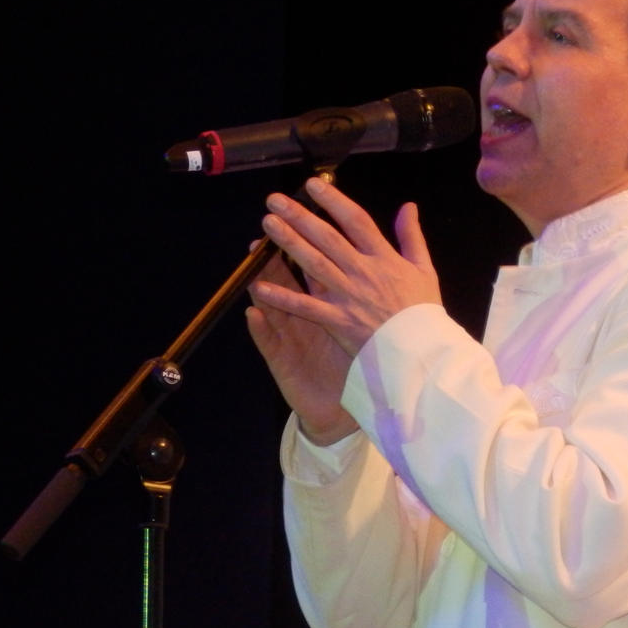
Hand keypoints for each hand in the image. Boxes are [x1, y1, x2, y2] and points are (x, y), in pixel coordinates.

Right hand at [245, 242, 359, 445]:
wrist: (341, 409)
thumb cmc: (350, 364)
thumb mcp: (359, 327)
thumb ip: (363, 292)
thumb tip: (375, 263)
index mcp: (324, 304)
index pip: (313, 268)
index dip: (309, 243)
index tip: (306, 219)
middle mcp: (303, 317)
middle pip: (288, 280)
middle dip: (279, 256)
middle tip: (268, 229)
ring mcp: (291, 338)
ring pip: (273, 306)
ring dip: (262, 286)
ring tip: (252, 264)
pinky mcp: (284, 362)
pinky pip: (270, 343)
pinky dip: (261, 329)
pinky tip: (254, 313)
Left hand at [251, 178, 441, 356]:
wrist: (421, 350)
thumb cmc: (422, 311)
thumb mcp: (424, 268)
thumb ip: (412, 236)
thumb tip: (408, 206)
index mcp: (383, 258)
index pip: (355, 221)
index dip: (333, 200)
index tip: (313, 185)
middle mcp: (362, 272)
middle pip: (327, 238)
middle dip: (300, 216)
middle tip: (275, 200)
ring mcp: (348, 296)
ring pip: (313, 264)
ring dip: (289, 243)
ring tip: (268, 224)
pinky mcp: (338, 320)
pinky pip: (306, 306)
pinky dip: (283, 297)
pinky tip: (260, 286)